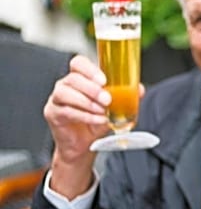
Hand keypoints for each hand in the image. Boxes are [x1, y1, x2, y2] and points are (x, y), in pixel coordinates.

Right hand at [43, 55, 143, 197]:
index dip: (90, 69)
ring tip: (102, 111)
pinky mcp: (53, 114)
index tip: (103, 80)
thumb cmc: (96, 121)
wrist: (84, 144)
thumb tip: (139, 89)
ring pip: (64, 93)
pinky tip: (98, 119)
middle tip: (107, 99)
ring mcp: (57, 99)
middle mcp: (66, 86)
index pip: (78, 63)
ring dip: (87, 102)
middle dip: (92, 88)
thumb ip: (126, 97)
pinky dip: (85, 116)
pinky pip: (66, 111)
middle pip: (72, 78)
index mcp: (80, 78)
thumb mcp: (114, 108)